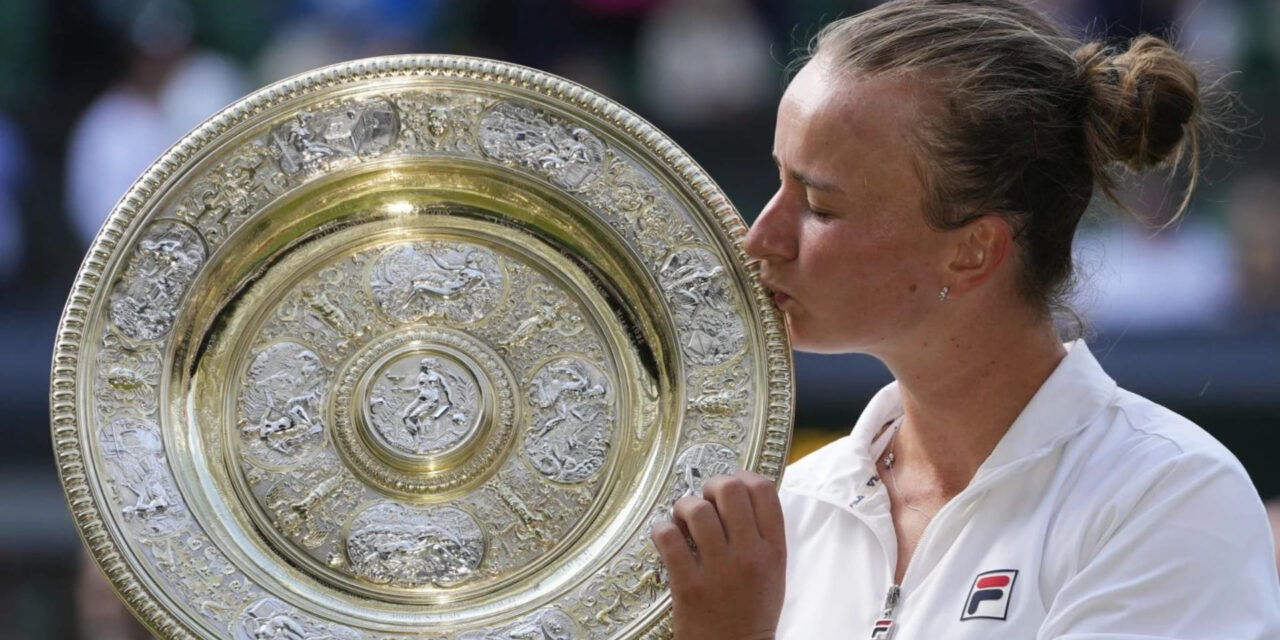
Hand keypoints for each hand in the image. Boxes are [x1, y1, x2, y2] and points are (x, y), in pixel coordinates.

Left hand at [650, 471, 785, 639]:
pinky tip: (665, 538)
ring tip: (682, 521)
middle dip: (710, 487)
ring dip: (683, 508)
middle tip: (704, 501)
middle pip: (730, 490)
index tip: (730, 486)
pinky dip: (662, 530)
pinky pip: (668, 537)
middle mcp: (749, 555)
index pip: (764, 491)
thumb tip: (740, 494)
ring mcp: (718, 570)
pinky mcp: (688, 585)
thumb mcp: (772, 572)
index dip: (743, 477)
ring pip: (697, 510)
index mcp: (773, 550)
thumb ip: (761, 535)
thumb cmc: (752, 611)